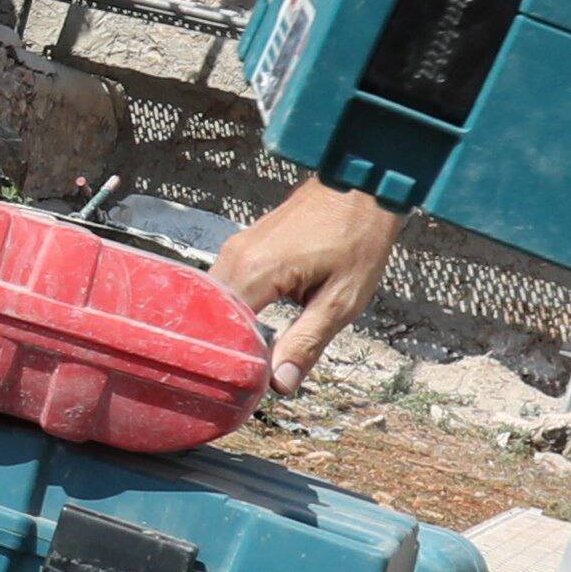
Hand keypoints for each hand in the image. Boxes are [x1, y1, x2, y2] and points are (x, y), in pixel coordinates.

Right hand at [216, 182, 401, 396]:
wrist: (362, 185)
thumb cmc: (358, 238)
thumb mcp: (341, 300)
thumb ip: (306, 343)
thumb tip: (280, 384)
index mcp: (256, 270)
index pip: (220, 329)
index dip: (227, 361)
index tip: (240, 387)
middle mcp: (235, 256)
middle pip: (208, 316)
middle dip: (221, 349)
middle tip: (236, 382)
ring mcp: (236, 247)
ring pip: (213, 302)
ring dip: (225, 331)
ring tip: (241, 361)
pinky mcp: (244, 245)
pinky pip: (225, 287)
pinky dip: (232, 312)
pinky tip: (248, 333)